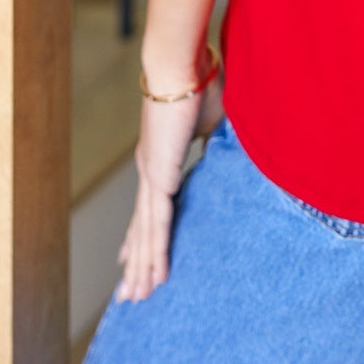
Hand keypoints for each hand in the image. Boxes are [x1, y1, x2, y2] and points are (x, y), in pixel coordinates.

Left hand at [115, 49, 223, 302]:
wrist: (182, 65)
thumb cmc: (201, 81)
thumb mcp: (215, 120)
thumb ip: (217, 140)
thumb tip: (235, 149)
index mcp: (160, 157)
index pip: (149, 205)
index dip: (141, 232)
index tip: (131, 256)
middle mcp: (149, 170)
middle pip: (141, 227)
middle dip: (136, 262)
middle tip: (129, 294)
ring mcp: (151, 176)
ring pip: (147, 234)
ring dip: (143, 268)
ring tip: (136, 298)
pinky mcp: (159, 177)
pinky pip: (158, 224)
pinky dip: (155, 253)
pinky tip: (153, 275)